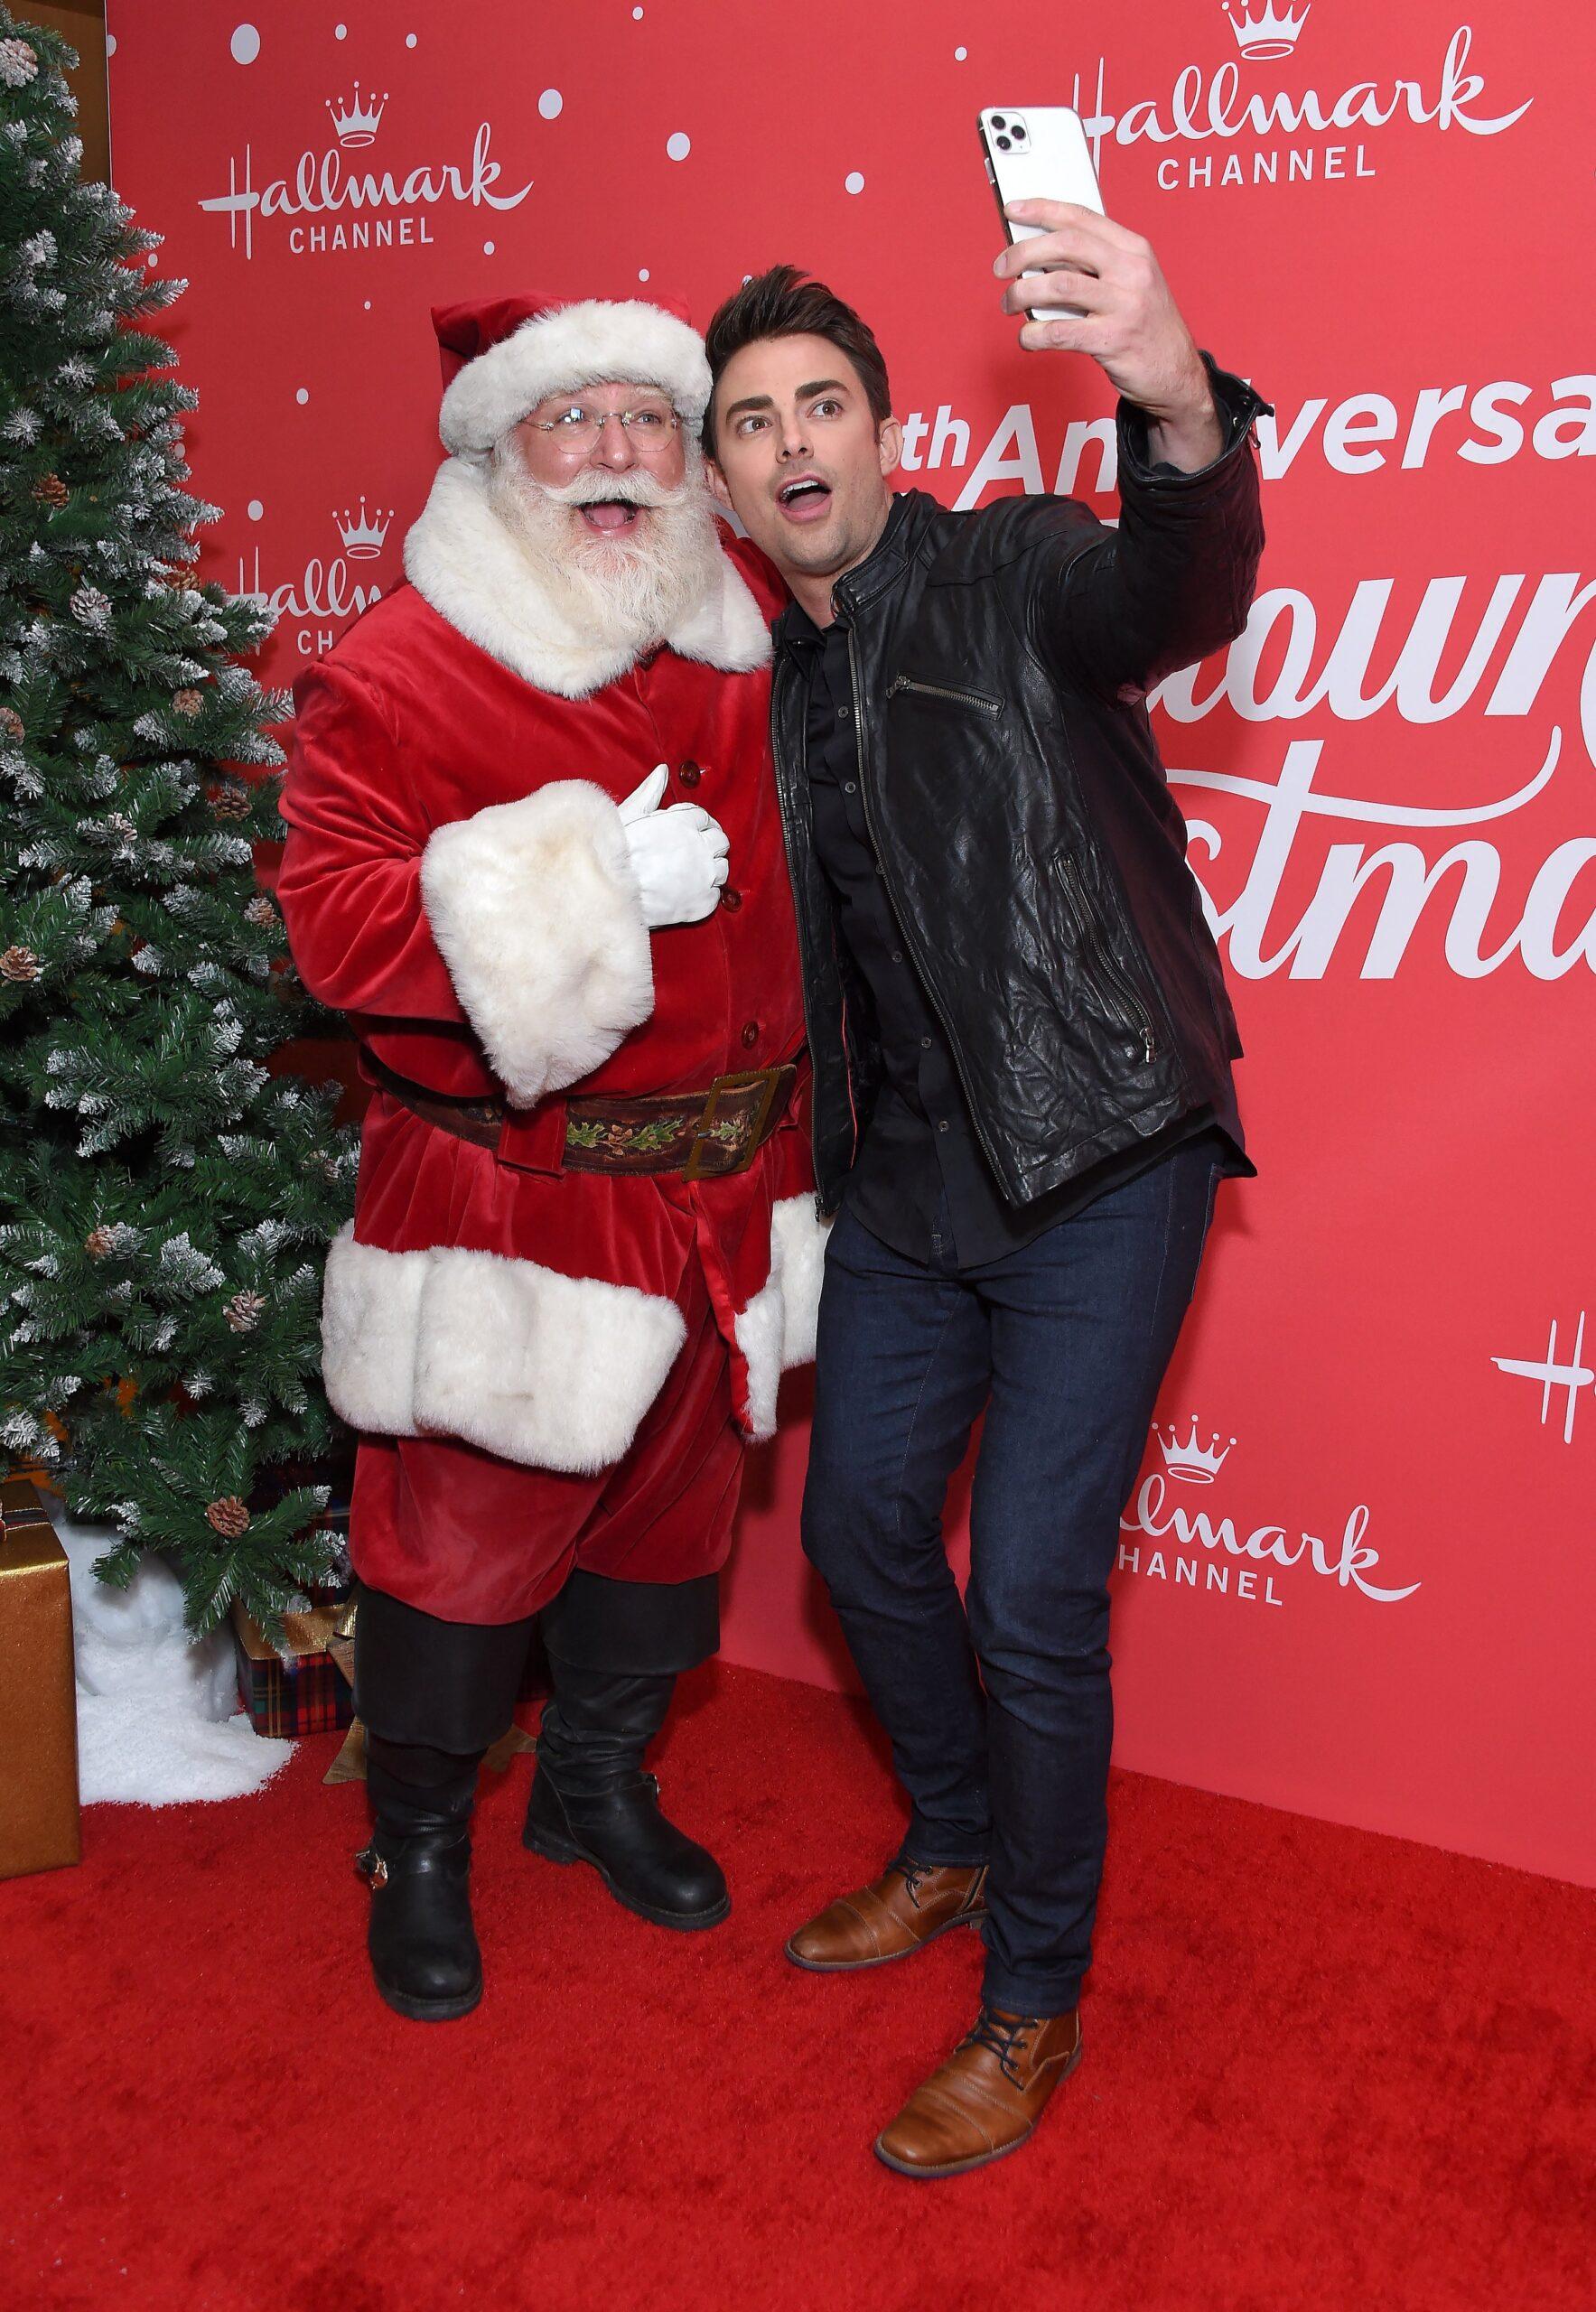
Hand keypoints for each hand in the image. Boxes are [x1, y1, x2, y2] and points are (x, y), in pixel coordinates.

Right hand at [617, 764, 729, 928]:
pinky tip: (688, 893)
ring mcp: (704, 877)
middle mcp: (699, 847)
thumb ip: (650, 792)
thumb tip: (663, 771)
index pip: (704, 818)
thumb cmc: (615, 855)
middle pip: (720, 842)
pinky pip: (715, 896)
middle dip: (709, 844)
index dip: (696, 824)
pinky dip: (705, 895)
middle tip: (693, 851)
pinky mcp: (703, 903)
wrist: (614, 894)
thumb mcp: (630, 815)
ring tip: (691, 873)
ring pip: (721, 869)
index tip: (691, 831)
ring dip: (710, 869)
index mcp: (683, 822)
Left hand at [993, 201, 1222, 467]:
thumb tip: (1039, 255)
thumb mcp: (1131, 282)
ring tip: (1009, 304)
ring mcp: (1125, 305)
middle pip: (1066, 245)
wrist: (1176, 372)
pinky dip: (1034, 333)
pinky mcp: (1113, 340)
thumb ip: (1093, 265)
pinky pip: (1060, 332)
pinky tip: (1027, 337)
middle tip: (1001, 268)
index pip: (1082, 217)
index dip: (1043, 210)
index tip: (1014, 210)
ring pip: (1058, 286)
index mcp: (1134, 249)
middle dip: (1024, 253)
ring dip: (1022, 294)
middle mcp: (1132, 271)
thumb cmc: (1145, 326)